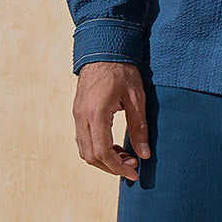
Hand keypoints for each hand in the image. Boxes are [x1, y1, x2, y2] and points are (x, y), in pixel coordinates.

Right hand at [73, 61, 149, 180]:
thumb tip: (145, 155)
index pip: (103, 152)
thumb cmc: (122, 70)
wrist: (103, 48)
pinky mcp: (77, 111)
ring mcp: (77, 114)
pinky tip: (114, 144)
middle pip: (91, 156)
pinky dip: (96, 148)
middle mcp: (82, 117)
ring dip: (103, 159)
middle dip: (111, 166)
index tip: (134, 172)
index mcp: (96, 114)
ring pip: (84, 150)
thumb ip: (139, 127)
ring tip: (125, 155)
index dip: (118, 167)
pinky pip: (83, 139)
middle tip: (132, 165)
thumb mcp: (136, 97)